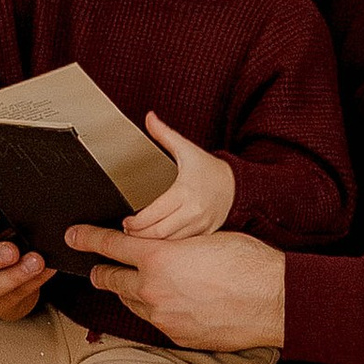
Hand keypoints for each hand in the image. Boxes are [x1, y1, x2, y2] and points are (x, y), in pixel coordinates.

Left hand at [62, 222, 285, 351]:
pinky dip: (156, 309)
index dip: (86, 238)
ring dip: (130, 291)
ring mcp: (163, 317)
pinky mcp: (176, 336)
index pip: (109, 245)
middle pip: (109, 279)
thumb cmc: (247, 263)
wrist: (274, 301)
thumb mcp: (204, 239)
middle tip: (98, 265)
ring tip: (141, 283)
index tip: (73, 236)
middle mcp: (152, 289)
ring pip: (131, 302)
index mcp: (157, 257)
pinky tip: (172, 301)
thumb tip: (159, 248)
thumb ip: (173, 245)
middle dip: (101, 270)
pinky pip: (155, 320)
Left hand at [119, 113, 236, 242]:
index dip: (136, 223)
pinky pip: (182, 245)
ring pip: (170, 243)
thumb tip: (149, 116)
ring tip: (138, 238)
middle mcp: (194, 212)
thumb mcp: (187, 149)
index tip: (126, 221)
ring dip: (151, 243)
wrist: (237, 185)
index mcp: (185, 192)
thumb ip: (165, 134)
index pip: (154, 215)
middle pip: (159, 232)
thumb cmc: (209, 169)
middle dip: (138, 236)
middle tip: (127, 231)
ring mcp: (201, 226)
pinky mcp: (205, 235)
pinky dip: (168, 246)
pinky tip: (157, 244)